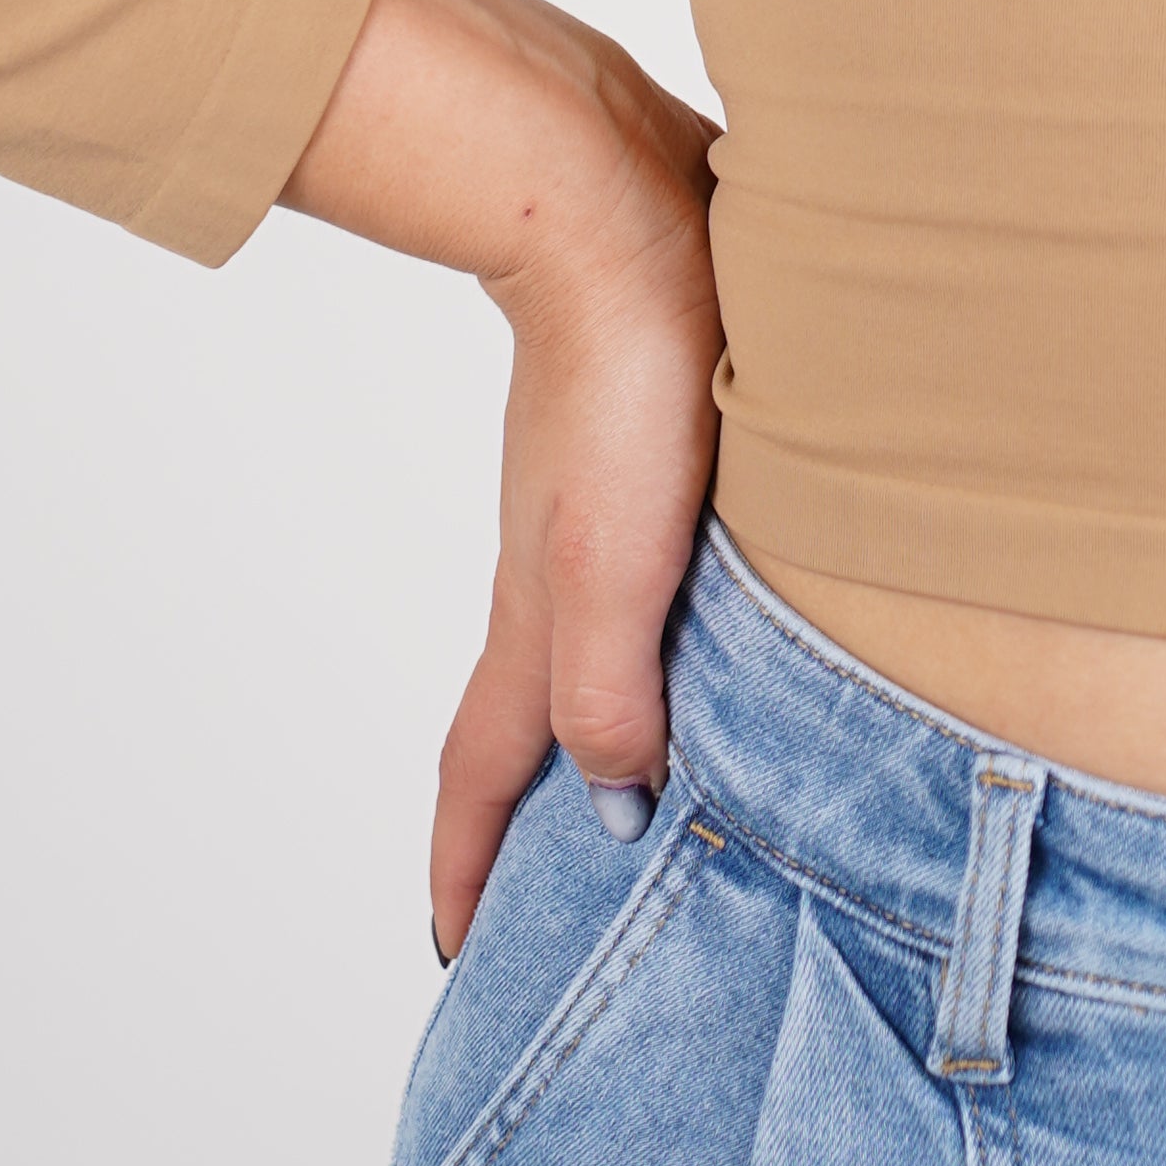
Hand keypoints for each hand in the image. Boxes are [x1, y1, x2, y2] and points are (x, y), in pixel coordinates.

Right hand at [280, 0, 721, 953]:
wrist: (621, 207)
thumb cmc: (625, 381)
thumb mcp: (618, 559)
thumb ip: (609, 689)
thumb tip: (611, 813)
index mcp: (541, 611)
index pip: (489, 769)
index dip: (471, 868)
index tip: (457, 957)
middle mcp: (557, 568)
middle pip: (529, 717)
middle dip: (527, 815)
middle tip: (547, 898)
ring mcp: (595, 502)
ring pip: (588, 643)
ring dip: (600, 722)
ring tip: (643, 781)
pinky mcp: (649, 441)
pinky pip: (639, 570)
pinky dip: (655, 631)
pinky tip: (709, 620)